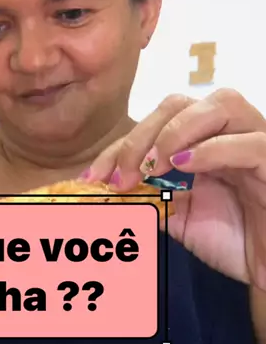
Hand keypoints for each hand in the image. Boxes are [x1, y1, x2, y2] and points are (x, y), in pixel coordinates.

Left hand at [88, 90, 265, 289]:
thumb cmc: (233, 240)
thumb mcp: (178, 219)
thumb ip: (148, 199)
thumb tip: (106, 193)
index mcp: (202, 140)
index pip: (155, 123)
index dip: (119, 147)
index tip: (93, 178)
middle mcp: (228, 132)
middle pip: (181, 103)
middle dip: (142, 136)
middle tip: (122, 176)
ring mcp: (254, 142)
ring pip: (221, 105)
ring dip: (177, 131)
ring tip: (154, 167)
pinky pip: (250, 143)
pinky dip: (214, 149)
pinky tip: (186, 166)